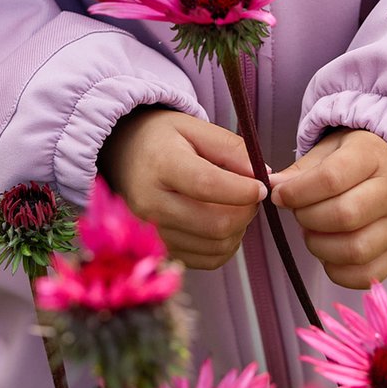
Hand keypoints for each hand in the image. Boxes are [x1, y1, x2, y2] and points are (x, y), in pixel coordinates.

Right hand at [98, 107, 264, 270]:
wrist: (123, 156)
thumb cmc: (164, 139)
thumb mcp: (195, 127)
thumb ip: (231, 148)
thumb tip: (263, 176)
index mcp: (160, 164)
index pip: (206, 185)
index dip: (242, 190)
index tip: (262, 187)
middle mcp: (151, 202)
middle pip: (214, 224)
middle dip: (246, 212)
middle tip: (252, 195)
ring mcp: (153, 231)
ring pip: (215, 246)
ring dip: (238, 229)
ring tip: (236, 206)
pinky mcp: (161, 248)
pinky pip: (207, 260)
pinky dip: (225, 246)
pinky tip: (223, 223)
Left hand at [270, 128, 386, 290]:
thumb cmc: (357, 161)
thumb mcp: (329, 151)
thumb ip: (301, 170)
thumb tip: (274, 187)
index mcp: (372, 158)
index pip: (331, 178)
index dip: (297, 191)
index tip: (279, 196)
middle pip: (345, 216)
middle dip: (308, 219)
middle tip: (299, 213)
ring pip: (355, 249)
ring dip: (320, 246)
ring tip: (312, 232)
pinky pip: (365, 275)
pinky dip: (337, 271)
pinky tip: (328, 253)